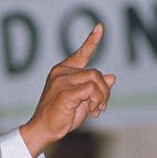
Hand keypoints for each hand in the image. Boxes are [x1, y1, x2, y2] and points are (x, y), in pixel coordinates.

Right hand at [19, 23, 115, 156]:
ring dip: (101, 97)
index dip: (92, 41)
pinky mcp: (65, 92)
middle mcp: (61, 73)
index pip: (80, 54)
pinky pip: (91, 90)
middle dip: (104, 92)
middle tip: (100, 108)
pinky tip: (92, 112)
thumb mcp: (82, 101)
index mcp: (62, 71)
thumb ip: (94, 88)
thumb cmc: (60, 116)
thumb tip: (112, 77)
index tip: (100, 27)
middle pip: (96, 73)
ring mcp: (61, 81)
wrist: (43, 130)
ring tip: (96, 111)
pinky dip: (96, 101)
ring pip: (96, 79)